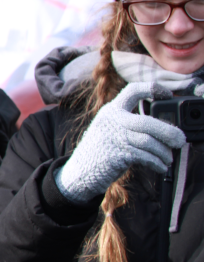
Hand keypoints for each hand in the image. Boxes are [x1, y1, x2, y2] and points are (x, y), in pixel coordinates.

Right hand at [56, 82, 185, 203]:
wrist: (80, 171)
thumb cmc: (101, 151)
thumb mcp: (111, 130)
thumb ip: (130, 124)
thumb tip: (164, 129)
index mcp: (111, 110)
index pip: (132, 90)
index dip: (152, 89)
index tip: (166, 94)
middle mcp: (112, 120)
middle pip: (147, 122)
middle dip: (168, 132)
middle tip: (180, 140)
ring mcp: (113, 137)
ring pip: (149, 141)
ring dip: (163, 152)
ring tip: (168, 159)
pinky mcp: (117, 154)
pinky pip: (145, 156)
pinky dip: (157, 162)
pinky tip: (161, 166)